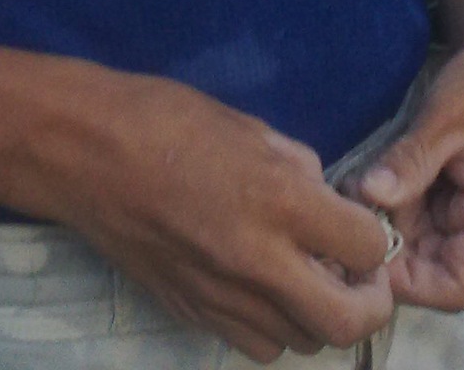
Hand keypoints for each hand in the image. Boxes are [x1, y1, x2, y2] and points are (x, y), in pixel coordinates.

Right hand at [55, 71, 398, 362]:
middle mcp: (257, 261)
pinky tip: (262, 288)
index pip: (366, 247)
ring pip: (300, 342)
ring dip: (317, 315)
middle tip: (360, 276)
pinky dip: (273, 325)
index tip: (367, 228)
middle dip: (368, 303)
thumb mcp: (248, 126)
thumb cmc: (166, 119)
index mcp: (278, 200)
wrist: (87, 154)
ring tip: (306, 278)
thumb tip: (324, 198)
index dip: (376, 239)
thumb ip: (297, 168)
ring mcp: (222, 297)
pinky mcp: (191, 314)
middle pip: (345, 322)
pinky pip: (255, 343)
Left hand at [354, 1, 463, 309]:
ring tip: (356, 186)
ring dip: (392, 219)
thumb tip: (366, 196)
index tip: (357, 245)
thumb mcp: (447, 117)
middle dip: (388, 241)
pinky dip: (404, 203)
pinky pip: (433, 220)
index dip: (400, 279)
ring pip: (428, 243)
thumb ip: (410, 162)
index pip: (448, 289)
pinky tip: (377, 177)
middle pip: (433, 267)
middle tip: (344, 207)